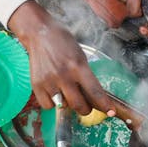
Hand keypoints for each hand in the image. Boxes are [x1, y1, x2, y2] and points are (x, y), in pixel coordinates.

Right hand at [8, 1, 112, 116]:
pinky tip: (54, 93)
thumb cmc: (62, 42)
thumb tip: (92, 95)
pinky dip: (53, 103)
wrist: (39, 34)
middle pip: (79, 105)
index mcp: (78, 66)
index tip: (110, 112)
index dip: (104, 105)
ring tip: (67, 94)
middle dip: (86, 109)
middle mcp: (64, 75)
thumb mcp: (80, 55)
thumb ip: (85, 75)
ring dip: (68, 105)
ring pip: (63, 107)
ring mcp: (49, 81)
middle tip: (86, 106)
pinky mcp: (36, 84)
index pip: (95, 91)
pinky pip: (48, 106)